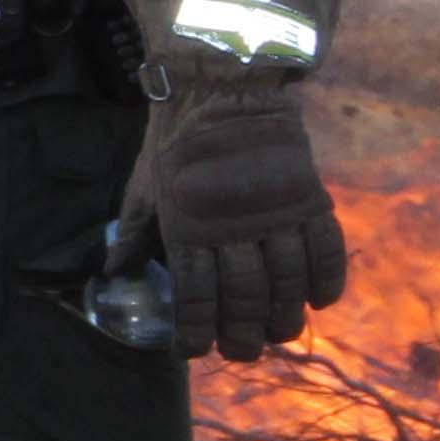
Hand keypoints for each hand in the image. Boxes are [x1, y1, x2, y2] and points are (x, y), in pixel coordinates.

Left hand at [121, 82, 347, 357]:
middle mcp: (232, 227)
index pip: (194, 296)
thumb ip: (132, 235)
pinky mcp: (307, 198)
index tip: (193, 352)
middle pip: (244, 299)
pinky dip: (327, 279)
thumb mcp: (144, 188)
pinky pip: (325, 249)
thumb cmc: (177, 143)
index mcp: (187, 228)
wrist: (223, 88)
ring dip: (285, 317)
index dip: (196, 331)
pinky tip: (320, 301)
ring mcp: (274, 213)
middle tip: (242, 352)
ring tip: (280, 334)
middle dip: (243, 335)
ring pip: (287, 282)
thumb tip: (112, 274)